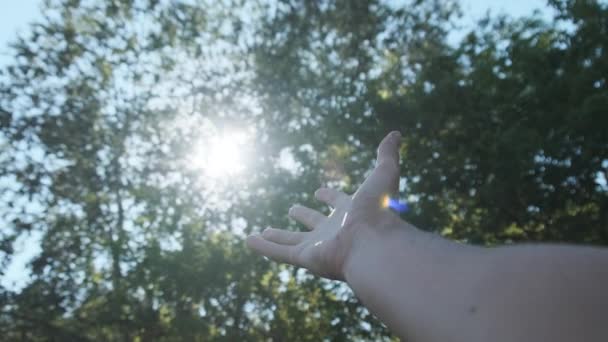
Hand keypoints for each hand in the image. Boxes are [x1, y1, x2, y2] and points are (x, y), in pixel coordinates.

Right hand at [246, 131, 402, 279]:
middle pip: (314, 224)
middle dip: (304, 217)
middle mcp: (334, 231)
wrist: (374, 245)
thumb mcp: (384, 175)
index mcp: (350, 213)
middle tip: (293, 209)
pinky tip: (249, 241)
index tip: (319, 191)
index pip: (338, 203)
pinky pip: (279, 253)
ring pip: (292, 241)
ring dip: (277, 236)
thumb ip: (387, 155)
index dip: (330, 196)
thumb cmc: (379, 211)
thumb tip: (396, 134)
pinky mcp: (305, 258)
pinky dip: (263, 248)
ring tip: (262, 231)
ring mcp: (318, 246)